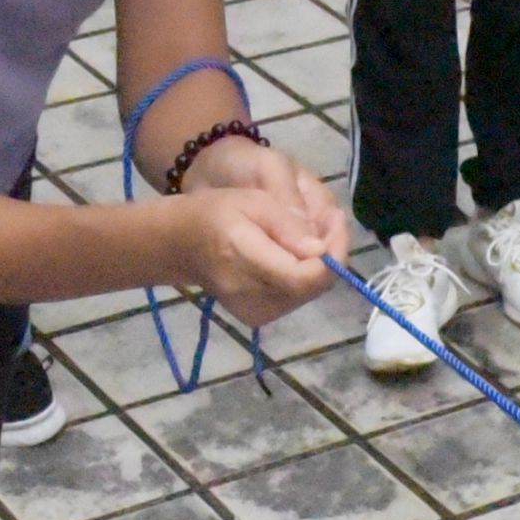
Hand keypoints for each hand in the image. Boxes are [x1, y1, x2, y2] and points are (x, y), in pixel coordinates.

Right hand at [169, 175, 342, 325]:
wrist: (182, 244)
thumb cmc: (216, 213)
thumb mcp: (253, 201)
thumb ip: (288, 225)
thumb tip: (321, 250)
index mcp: (245, 260)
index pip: (303, 277)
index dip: (332, 255)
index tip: (337, 221)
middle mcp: (251, 296)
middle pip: (313, 286)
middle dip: (331, 255)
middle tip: (331, 221)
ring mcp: (255, 313)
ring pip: (310, 293)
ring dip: (320, 265)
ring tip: (315, 233)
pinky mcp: (258, 318)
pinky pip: (297, 297)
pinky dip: (305, 276)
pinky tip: (299, 254)